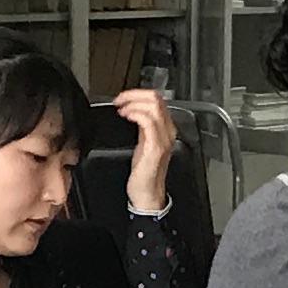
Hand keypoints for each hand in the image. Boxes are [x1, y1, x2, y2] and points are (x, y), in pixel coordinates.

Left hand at [109, 87, 173, 212]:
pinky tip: (125, 116)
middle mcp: (168, 131)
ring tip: (121, 108)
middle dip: (134, 95)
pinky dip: (135, 114)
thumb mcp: (143, 143)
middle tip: (120, 100)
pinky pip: (148, 121)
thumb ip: (142, 126)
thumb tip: (133, 111)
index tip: (123, 98)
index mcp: (165, 129)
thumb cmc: (144, 173)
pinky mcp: (156, 147)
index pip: (157, 99)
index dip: (138, 94)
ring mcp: (163, 138)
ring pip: (153, 106)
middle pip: (156, 99)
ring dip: (133, 103)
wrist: (147, 194)